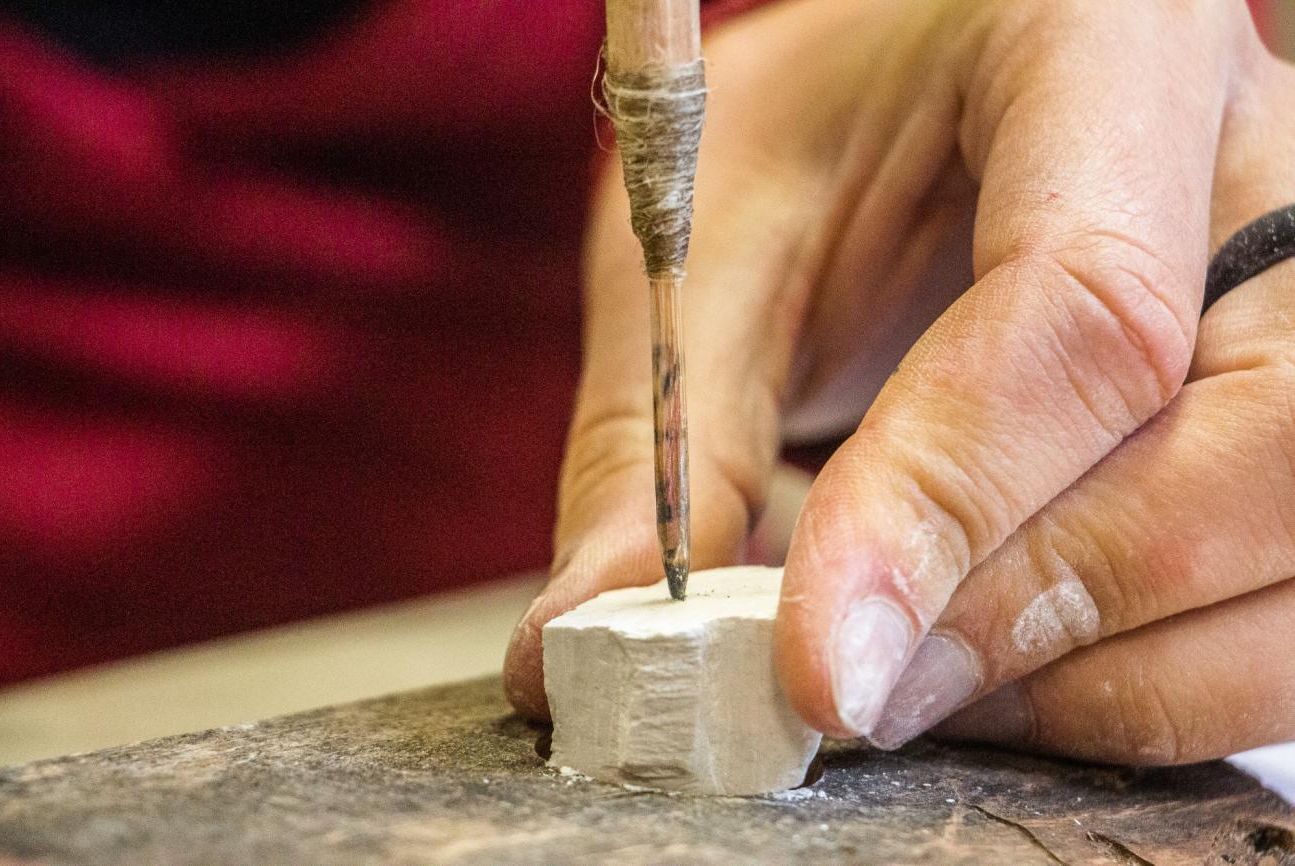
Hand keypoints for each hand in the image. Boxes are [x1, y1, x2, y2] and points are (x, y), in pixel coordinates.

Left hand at [504, 0, 1294, 763]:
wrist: (929, 99)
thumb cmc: (825, 133)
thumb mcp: (712, 238)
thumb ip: (665, 433)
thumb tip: (595, 637)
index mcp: (1107, 45)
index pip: (1090, 308)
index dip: (948, 506)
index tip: (819, 659)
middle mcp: (1258, 167)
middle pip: (1252, 450)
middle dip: (1046, 610)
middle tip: (868, 682)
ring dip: (1111, 675)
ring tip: (924, 679)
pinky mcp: (1291, 408)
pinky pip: (1286, 604)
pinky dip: (1152, 680)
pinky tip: (1009, 666)